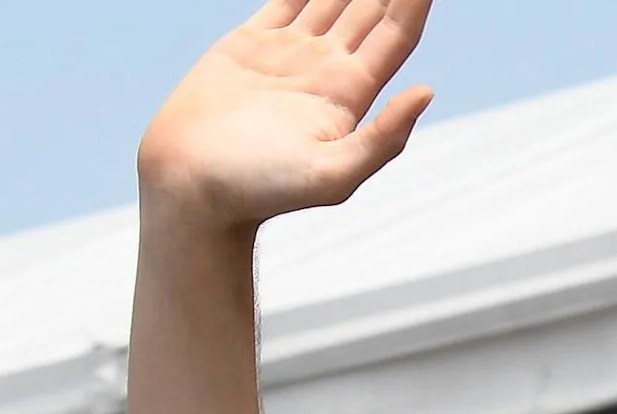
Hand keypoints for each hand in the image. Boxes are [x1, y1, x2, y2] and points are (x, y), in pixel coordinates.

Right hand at [137, 0, 436, 229]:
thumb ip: (382, 139)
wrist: (190, 186)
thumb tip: (427, 91)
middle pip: (370, 7)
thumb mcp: (332, 176)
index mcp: (351, 93)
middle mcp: (325, 68)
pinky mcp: (249, 45)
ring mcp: (288, 53)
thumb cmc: (259, 191)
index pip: (395, 33)